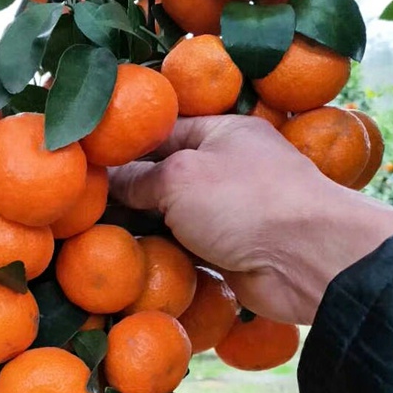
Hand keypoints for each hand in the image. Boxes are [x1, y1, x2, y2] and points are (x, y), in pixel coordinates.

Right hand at [109, 115, 392, 323]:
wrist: (307, 260)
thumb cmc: (244, 201)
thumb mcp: (180, 177)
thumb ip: (139, 178)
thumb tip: (107, 180)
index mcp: (222, 134)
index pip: (163, 132)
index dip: (126, 146)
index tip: (89, 162)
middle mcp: (225, 169)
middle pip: (165, 176)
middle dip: (129, 190)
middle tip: (84, 202)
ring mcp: (228, 212)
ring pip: (173, 216)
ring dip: (142, 225)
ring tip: (94, 231)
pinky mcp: (228, 251)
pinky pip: (186, 248)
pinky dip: (162, 253)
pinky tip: (128, 258)